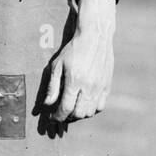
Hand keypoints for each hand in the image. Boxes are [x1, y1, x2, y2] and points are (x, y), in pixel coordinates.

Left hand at [45, 0, 115, 121]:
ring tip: (71, 110)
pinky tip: (83, 105)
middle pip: (79, 114)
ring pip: (90, 112)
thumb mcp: (57, 65)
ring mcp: (100, 87)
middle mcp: (89, 86)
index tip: (52, 118)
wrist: (95, 37)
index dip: (57, 117)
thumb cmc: (73, 50)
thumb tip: (47, 104)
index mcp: (75, 81)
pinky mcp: (107, 85)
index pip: (66, 108)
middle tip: (61, 114)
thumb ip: (53, 86)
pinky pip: (100, 106)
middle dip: (67, 118)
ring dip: (79, 115)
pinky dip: (91, 110)